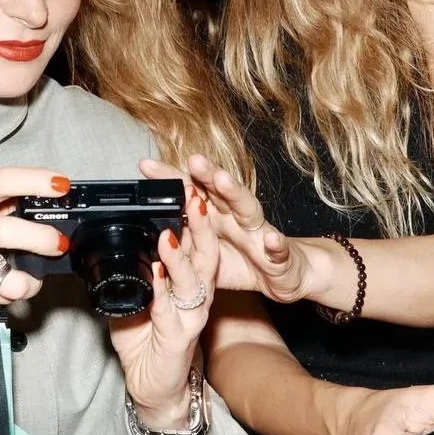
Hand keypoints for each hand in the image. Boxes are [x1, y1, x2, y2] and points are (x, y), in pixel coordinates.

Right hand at [0, 168, 70, 366]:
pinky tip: (12, 285)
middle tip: (59, 242)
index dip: (33, 180)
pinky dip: (17, 291)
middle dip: (41, 237)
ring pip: (7, 275)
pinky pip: (3, 294)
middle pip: (6, 230)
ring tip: (36, 273)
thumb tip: (40, 201)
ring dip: (31, 277)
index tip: (60, 184)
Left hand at [108, 187, 217, 428]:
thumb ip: (134, 269)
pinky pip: (172, 311)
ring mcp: (190, 315)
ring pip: (195, 279)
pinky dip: (164, 291)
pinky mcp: (179, 337)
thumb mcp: (136, 295)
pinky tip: (157, 274)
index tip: (185, 185)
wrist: (153, 386)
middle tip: (191, 196)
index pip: (194, 238)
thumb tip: (111, 240)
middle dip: (199, 223)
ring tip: (170, 233)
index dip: (191, 212)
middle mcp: (196, 292)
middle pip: (205, 251)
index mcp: (188, 278)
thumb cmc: (146, 339)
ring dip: (181, 255)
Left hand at [141, 154, 317, 303]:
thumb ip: (183, 239)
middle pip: (219, 191)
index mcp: (217, 215)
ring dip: (235, 193)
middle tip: (191, 159)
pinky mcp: (279, 255)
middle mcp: (237, 217)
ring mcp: (260, 233)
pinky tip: (272, 241)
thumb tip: (148, 232)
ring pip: (248, 209)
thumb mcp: (205, 253)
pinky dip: (276, 245)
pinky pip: (278, 250)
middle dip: (206, 174)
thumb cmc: (244, 260)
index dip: (170, 179)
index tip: (146, 166)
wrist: (287, 274)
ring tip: (223, 181)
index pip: (191, 191)